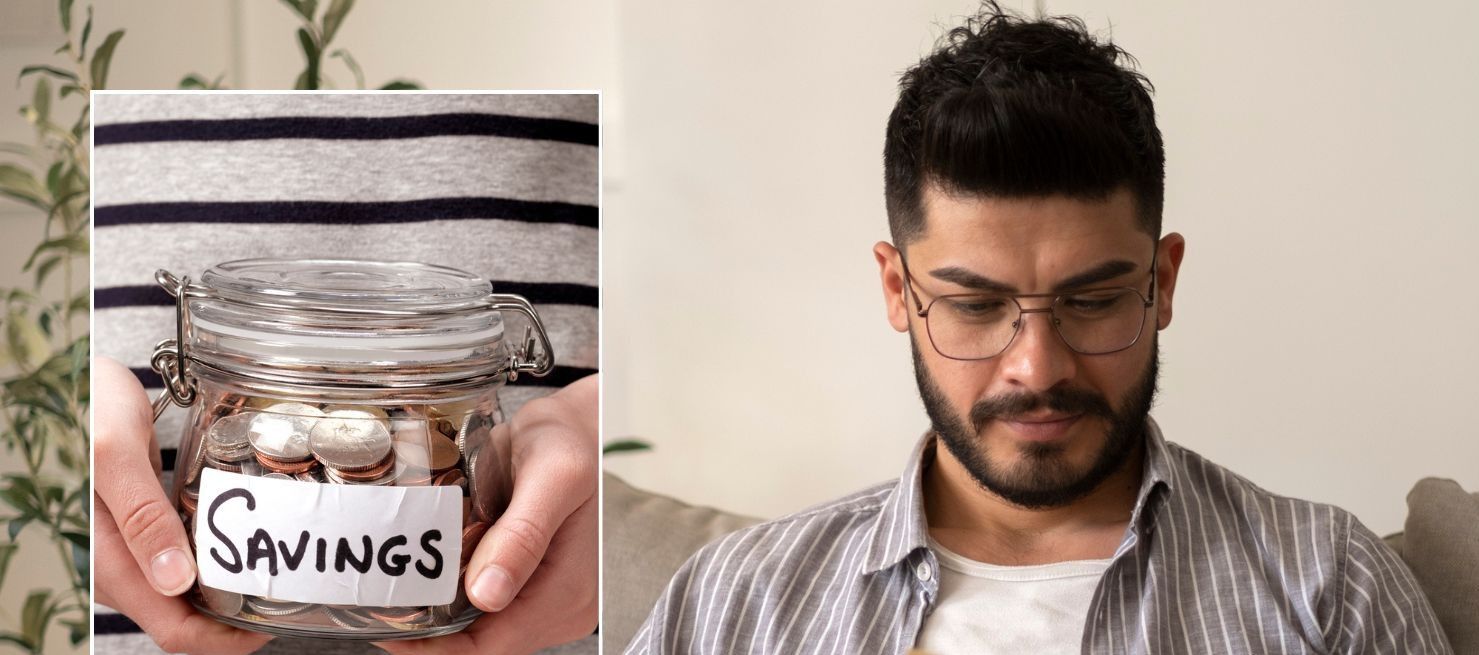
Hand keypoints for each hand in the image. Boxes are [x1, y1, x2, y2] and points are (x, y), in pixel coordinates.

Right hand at [93, 356, 272, 654]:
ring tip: (269, 573)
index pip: (172, 630)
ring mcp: (122, 552)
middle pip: (179, 619)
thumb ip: (142, 517)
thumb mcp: (115, 453)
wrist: (62, 381)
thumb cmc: (85, 406)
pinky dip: (206, 565)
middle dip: (230, 619)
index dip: (223, 639)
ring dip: (221, 594)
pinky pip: (173, 565)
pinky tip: (235, 546)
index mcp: (106, 558)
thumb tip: (175, 581)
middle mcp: (113, 566)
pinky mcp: (132, 533)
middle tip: (284, 597)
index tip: (270, 624)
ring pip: (177, 596)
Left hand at [379, 374, 598, 654]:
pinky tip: (435, 575)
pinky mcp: (537, 589)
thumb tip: (488, 595)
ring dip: (442, 615)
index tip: (387, 626)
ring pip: (482, 630)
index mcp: (570, 589)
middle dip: (433, 630)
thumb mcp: (551, 477)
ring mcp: (553, 602)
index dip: (435, 647)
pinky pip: (489, 609)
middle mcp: (566, 606)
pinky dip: (456, 598)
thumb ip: (523, 535)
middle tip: (385, 601)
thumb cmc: (567, 443)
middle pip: (485, 643)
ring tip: (405, 586)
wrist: (575, 429)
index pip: (492, 645)